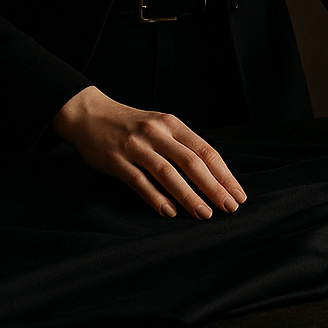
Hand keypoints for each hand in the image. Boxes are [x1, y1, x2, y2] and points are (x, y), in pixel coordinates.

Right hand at [51, 85, 245, 218]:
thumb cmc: (130, 125)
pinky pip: (139, 181)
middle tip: (230, 207)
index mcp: (172, 124)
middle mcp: (157, 133)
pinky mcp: (116, 160)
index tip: (238, 194)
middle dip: (214, 187)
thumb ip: (181, 145)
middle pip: (191, 162)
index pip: (205, 151)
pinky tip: (169, 212)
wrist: (89, 114)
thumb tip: (212, 175)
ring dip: (189, 195)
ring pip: (168, 173)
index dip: (224, 174)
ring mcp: (136, 146)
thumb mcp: (160, 126)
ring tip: (205, 214)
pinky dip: (156, 197)